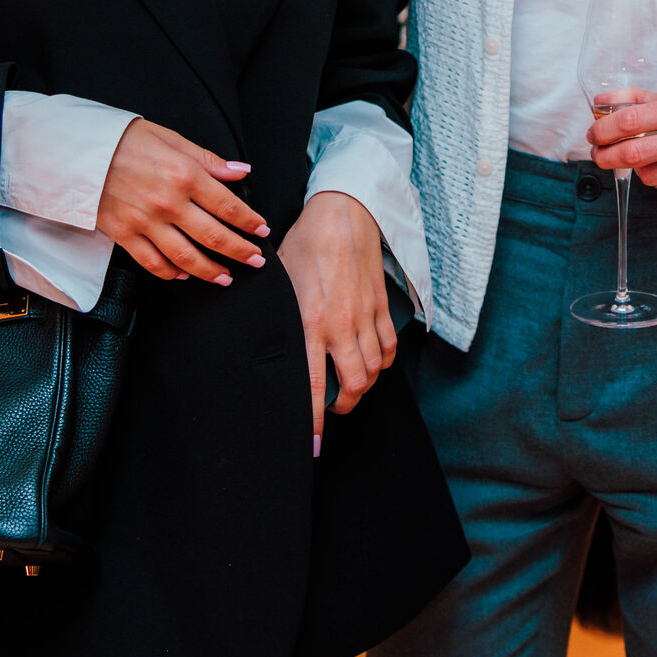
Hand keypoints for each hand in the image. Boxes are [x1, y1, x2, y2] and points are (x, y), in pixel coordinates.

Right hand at [94, 119, 265, 285]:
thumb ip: (208, 160)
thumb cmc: (126, 140)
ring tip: (227, 277)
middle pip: (213, 236)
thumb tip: (241, 172)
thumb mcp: (172, 139)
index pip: (229, 206)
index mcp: (185, 175)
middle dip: (240, 251)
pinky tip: (185, 275)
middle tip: (256, 261)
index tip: (262, 231)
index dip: (250, 222)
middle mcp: (169, 203)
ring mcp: (146, 222)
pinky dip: (172, 273)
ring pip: (186, 256)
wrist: (78, 151)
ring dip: (210, 271)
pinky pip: (152, 263)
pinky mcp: (124, 235)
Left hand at [277, 191, 395, 437]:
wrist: (345, 211)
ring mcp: (366, 317)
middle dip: (344, 405)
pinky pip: (390, 348)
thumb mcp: (281, 279)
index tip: (311, 444)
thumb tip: (267, 343)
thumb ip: (279, 315)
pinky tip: (372, 359)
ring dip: (364, 384)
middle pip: (355, 386)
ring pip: (375, 371)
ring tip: (350, 384)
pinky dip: (384, 361)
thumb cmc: (306, 241)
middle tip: (333, 406)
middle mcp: (341, 326)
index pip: (312, 384)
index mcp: (310, 322)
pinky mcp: (383, 306)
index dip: (312, 420)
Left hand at [590, 88, 656, 196]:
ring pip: (649, 175)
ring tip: (638, 159)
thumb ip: (646, 101)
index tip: (595, 133)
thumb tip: (604, 101)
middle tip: (598, 153)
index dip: (605, 129)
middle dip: (607, 156)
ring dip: (636, 168)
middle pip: (635, 153)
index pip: (633, 120)